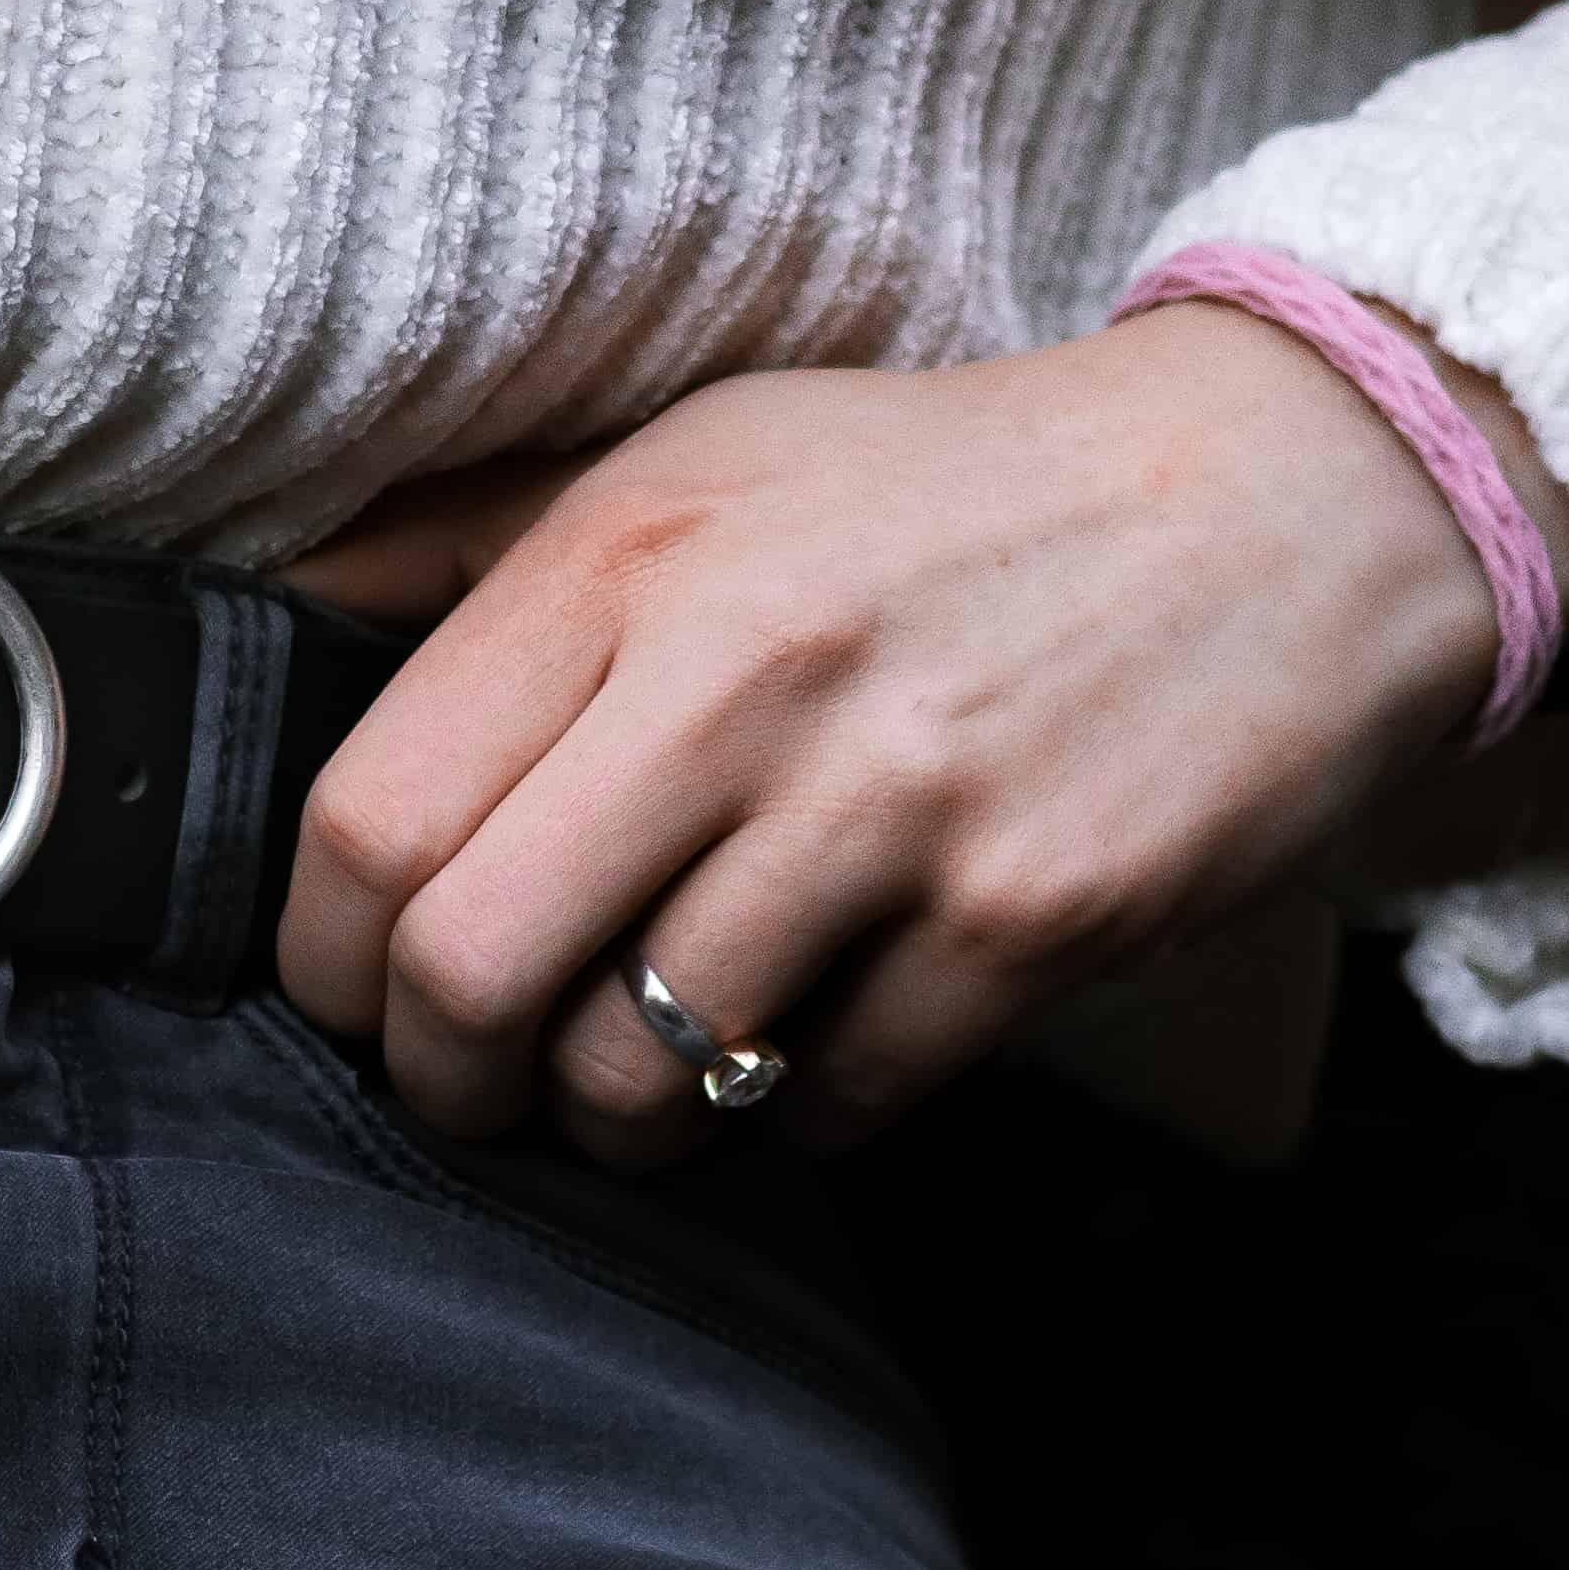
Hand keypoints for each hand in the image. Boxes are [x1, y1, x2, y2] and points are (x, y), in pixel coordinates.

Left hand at [273, 305, 1568, 1163]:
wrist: (1292, 494)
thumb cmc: (945, 490)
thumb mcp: (696, 451)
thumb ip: (475, 540)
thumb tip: (276, 605)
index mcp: (629, 558)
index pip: (373, 815)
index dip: (321, 951)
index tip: (349, 986)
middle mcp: (742, 676)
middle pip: (468, 968)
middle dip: (436, 1072)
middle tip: (466, 1082)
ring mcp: (893, 806)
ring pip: (641, 1072)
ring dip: (615, 1118)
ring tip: (636, 1080)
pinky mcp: (1032, 917)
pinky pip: (828, 1103)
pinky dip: (792, 1111)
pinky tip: (810, 1043)